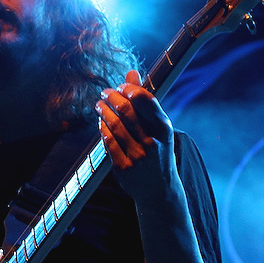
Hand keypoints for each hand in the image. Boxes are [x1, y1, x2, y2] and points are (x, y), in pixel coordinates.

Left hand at [97, 70, 178, 207]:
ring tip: (99, 105)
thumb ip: (144, 100)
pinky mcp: (123, 168)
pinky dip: (102, 128)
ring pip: (114, 125)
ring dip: (103, 111)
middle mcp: (152, 142)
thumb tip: (132, 73)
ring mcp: (137, 157)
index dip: (130, 89)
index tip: (121, 86)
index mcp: (164, 129)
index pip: (146, 101)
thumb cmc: (158, 150)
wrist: (160, 189)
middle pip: (126, 111)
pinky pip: (108, 142)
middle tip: (105, 93)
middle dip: (112, 97)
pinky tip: (101, 122)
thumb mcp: (157, 127)